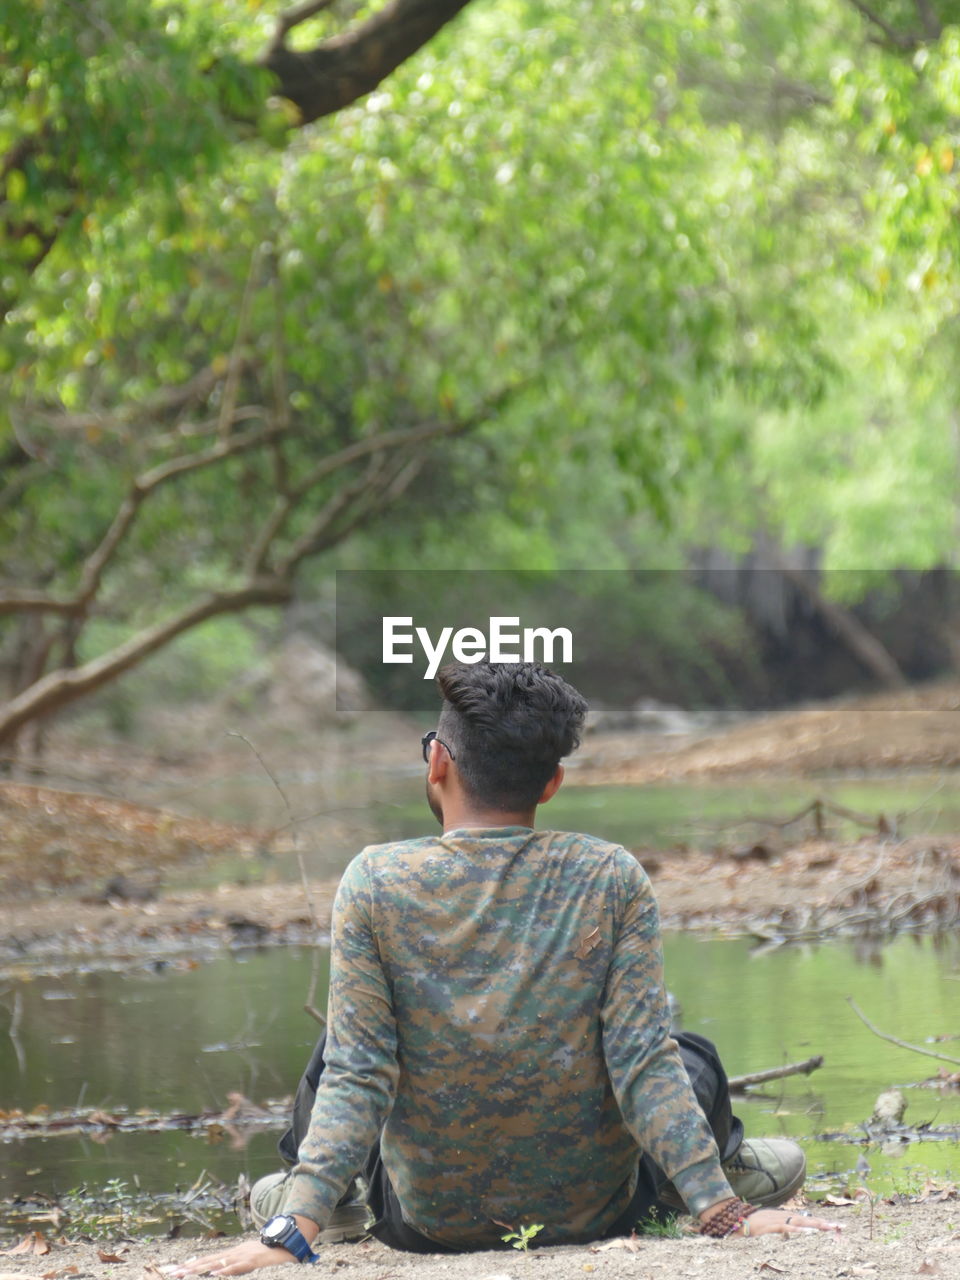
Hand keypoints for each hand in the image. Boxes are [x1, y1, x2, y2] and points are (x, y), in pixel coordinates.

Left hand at [167, 1241, 296, 1275]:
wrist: (290, 1242)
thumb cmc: (270, 1255)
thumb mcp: (249, 1259)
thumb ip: (234, 1265)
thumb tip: (218, 1272)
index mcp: (232, 1254)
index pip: (207, 1260)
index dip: (189, 1265)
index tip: (172, 1271)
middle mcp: (234, 1253)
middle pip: (207, 1261)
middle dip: (188, 1268)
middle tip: (170, 1273)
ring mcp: (244, 1256)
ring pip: (218, 1263)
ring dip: (200, 1269)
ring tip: (183, 1275)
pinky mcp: (254, 1261)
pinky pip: (238, 1267)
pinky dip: (226, 1270)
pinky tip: (215, 1275)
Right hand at [734, 1207, 840, 1237]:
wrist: (734, 1220)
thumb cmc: (751, 1227)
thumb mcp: (769, 1229)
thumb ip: (782, 1230)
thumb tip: (795, 1233)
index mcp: (783, 1217)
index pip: (805, 1219)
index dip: (820, 1222)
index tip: (835, 1227)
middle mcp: (782, 1216)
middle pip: (806, 1219)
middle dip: (823, 1223)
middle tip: (839, 1227)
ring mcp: (775, 1220)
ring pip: (798, 1221)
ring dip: (813, 1225)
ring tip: (828, 1228)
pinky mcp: (768, 1226)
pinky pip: (784, 1227)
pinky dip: (795, 1229)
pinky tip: (805, 1232)